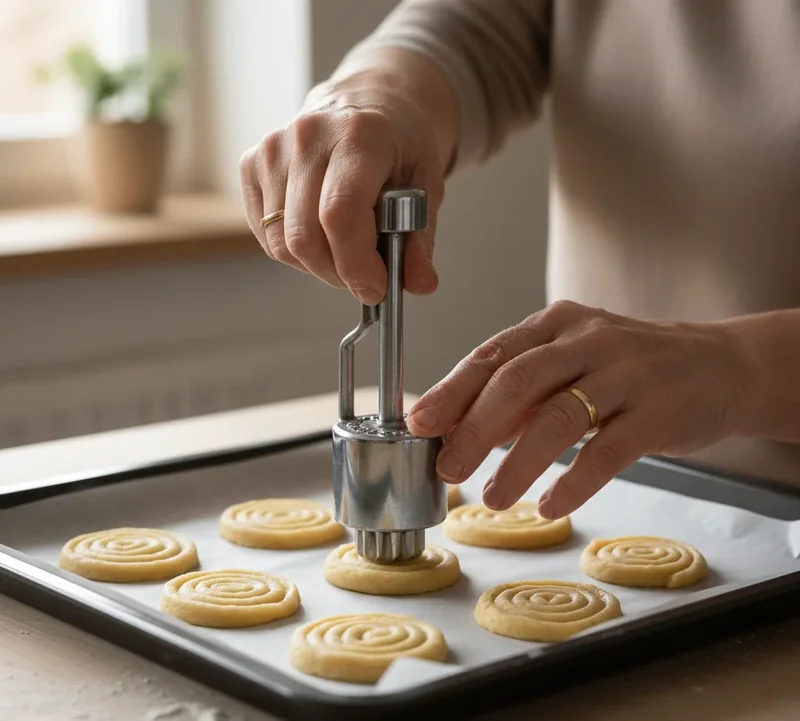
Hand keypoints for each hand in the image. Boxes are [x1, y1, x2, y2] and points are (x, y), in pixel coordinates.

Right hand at [238, 70, 444, 305]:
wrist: (367, 104)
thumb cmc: (397, 146)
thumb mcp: (426, 187)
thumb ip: (420, 238)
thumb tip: (420, 283)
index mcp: (359, 135)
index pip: (340, 215)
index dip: (356, 265)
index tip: (376, 287)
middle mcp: (308, 136)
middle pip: (305, 238)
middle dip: (338, 274)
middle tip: (364, 275)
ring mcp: (273, 149)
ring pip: (282, 244)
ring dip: (316, 266)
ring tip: (344, 250)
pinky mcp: (251, 163)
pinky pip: (266, 234)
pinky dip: (294, 250)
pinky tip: (319, 234)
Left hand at [407, 301, 746, 518]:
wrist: (721, 365)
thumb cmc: (633, 367)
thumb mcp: (573, 363)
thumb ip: (523, 394)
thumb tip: (465, 431)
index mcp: (557, 324)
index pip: (493, 355)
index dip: (452, 391)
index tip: (420, 424)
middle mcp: (588, 339)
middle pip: (517, 381)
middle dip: (473, 428)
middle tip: (448, 467)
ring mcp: (627, 372)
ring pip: (558, 417)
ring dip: (517, 463)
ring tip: (491, 496)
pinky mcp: (659, 412)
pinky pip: (607, 451)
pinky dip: (573, 482)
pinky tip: (550, 505)